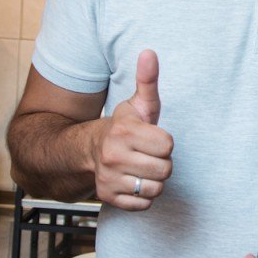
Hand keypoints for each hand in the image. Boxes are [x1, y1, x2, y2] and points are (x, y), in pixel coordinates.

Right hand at [92, 49, 172, 210]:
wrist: (89, 150)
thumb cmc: (123, 127)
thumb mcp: (137, 104)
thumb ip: (147, 80)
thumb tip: (149, 52)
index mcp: (123, 132)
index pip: (168, 145)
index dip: (164, 142)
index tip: (151, 138)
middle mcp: (112, 156)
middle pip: (165, 169)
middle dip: (161, 162)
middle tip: (147, 154)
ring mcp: (108, 179)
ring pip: (156, 188)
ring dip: (153, 180)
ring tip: (141, 167)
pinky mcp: (108, 198)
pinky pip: (144, 205)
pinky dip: (143, 196)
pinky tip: (133, 181)